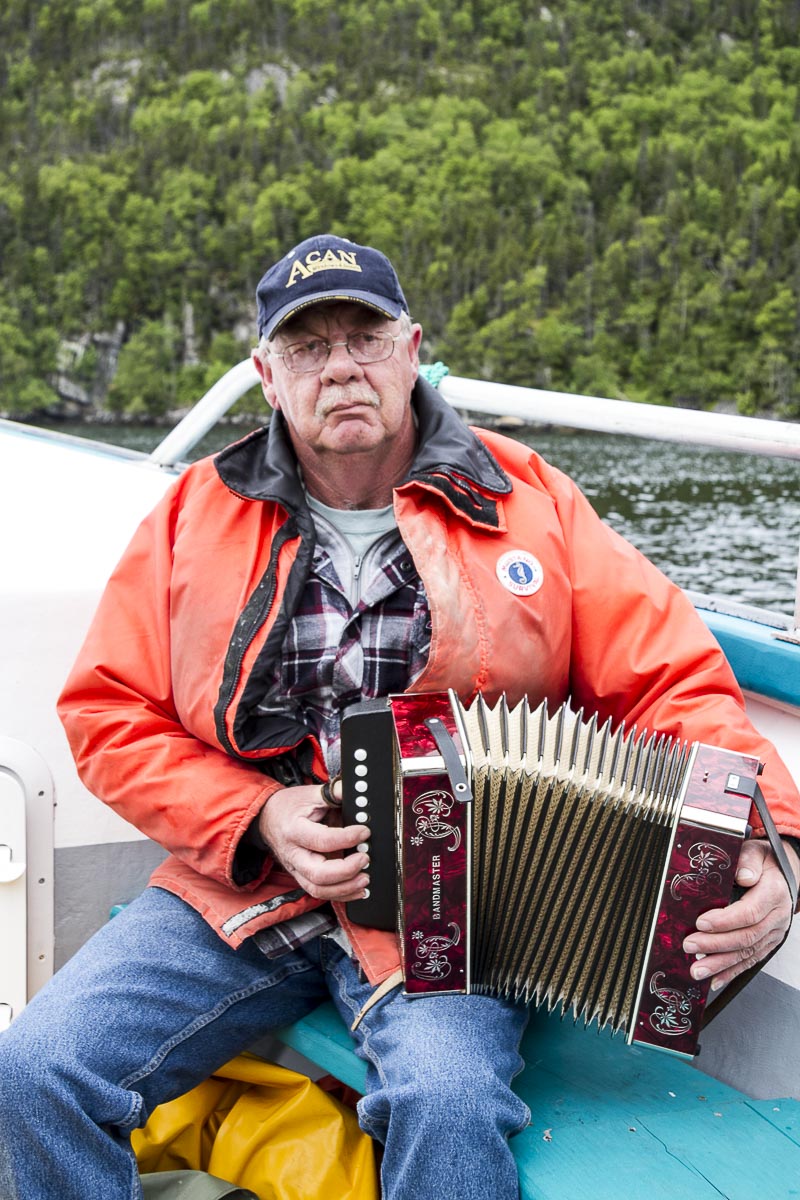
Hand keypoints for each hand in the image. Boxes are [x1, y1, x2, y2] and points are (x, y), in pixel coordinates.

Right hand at [257, 781, 369, 900]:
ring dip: (345, 888)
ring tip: (365, 878)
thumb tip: (356, 790)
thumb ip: (334, 793)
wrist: (268, 818)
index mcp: (294, 831)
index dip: (346, 838)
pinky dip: (341, 894)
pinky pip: (320, 892)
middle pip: (318, 875)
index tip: (364, 832)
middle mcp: (294, 855)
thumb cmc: (289, 807)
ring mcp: (296, 869)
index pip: (322, 840)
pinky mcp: (302, 877)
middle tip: (365, 858)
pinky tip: (358, 889)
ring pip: (318, 890)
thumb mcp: (310, 794)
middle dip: (346, 871)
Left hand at [683, 839, 798, 991]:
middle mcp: (777, 917)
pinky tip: (715, 980)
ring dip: (720, 964)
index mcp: (773, 894)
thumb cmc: (765, 862)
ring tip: (697, 970)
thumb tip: (742, 875)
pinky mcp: (768, 943)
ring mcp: (774, 933)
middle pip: (746, 936)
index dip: (724, 921)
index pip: (749, 912)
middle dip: (715, 945)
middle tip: (690, 946)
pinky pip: (750, 960)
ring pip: (747, 953)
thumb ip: (748, 861)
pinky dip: (732, 972)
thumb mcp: (756, 851)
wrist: (783, 872)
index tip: (701, 923)